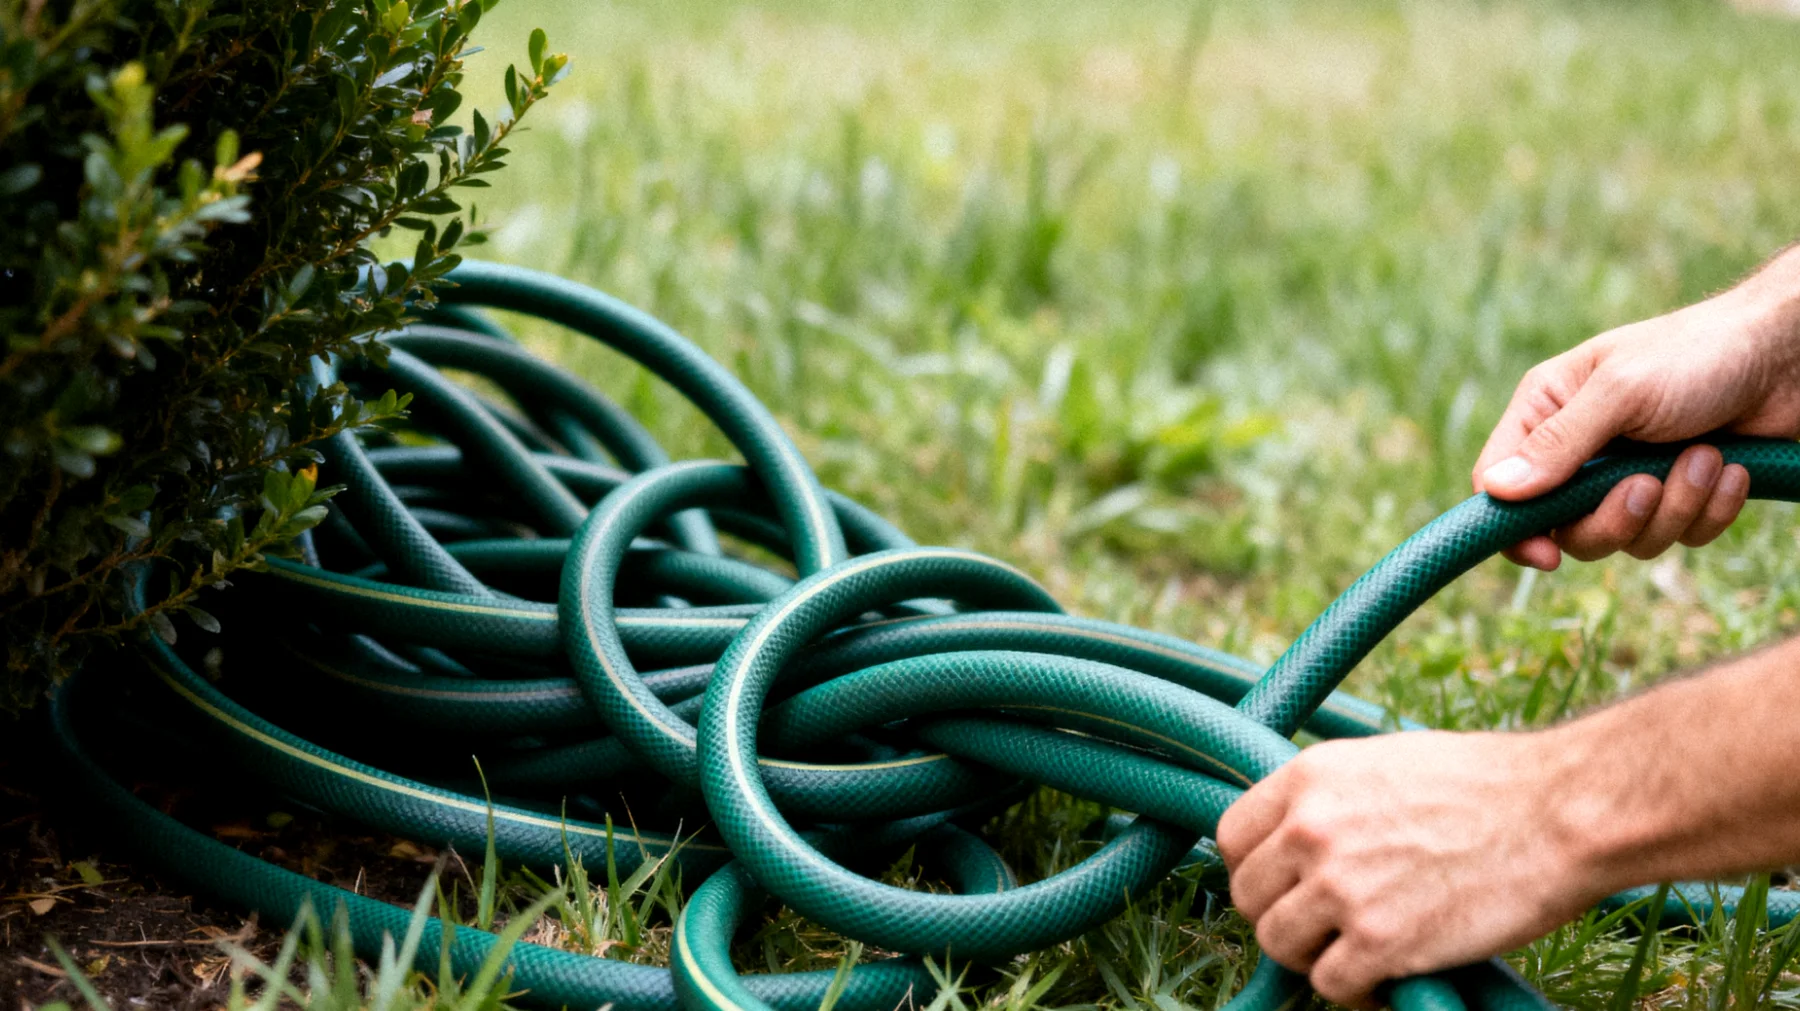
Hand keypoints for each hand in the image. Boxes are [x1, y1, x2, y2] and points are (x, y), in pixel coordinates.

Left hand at [1215, 732, 1597, 1007]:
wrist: (1558, 812)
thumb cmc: (1484, 784)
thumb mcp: (1382, 762)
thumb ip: (1328, 797)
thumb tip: (1293, 834)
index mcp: (1308, 778)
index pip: (1232, 837)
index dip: (1253, 868)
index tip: (1280, 884)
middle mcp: (1311, 830)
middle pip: (1248, 897)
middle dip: (1280, 914)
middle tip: (1322, 924)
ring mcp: (1341, 888)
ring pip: (1279, 945)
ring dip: (1311, 955)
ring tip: (1355, 949)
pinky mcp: (1380, 943)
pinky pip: (1329, 985)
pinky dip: (1355, 990)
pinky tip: (1386, 976)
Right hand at [1473, 281, 1799, 569]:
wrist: (1789, 355)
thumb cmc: (1699, 354)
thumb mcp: (1620, 393)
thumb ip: (1558, 445)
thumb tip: (1496, 492)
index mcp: (1548, 411)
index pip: (1499, 483)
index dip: (1515, 526)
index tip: (1548, 554)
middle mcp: (1582, 449)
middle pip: (1567, 527)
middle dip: (1616, 518)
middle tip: (1648, 486)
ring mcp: (1631, 474)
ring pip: (1629, 538)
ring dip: (1676, 506)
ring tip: (1706, 456)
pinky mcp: (1681, 493)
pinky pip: (1682, 536)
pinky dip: (1711, 509)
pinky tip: (1732, 469)